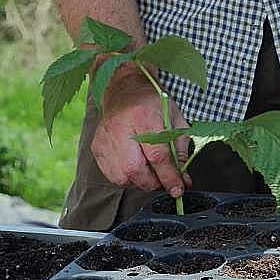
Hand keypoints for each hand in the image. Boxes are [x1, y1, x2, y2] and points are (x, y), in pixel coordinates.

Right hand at [91, 67, 191, 197]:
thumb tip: (182, 180)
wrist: (124, 90)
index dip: (169, 177)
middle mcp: (121, 128)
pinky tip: (135, 167)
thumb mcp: (174, 119)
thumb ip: (180, 150)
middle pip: (136, 170)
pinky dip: (126, 178)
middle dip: (153, 182)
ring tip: (149, 171)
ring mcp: (105, 139)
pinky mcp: (97, 147)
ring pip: (122, 177)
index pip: (157, 155)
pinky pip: (112, 175)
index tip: (178, 189)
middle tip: (163, 180)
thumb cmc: (152, 104)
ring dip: (140, 182)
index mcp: (144, 117)